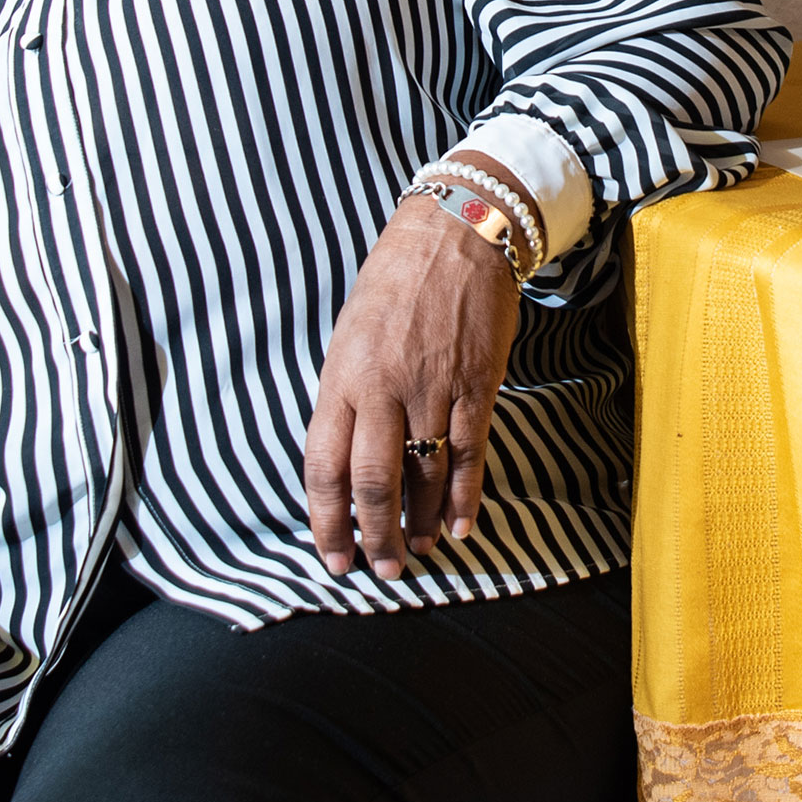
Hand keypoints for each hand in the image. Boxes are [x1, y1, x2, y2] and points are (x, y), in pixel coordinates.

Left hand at [305, 155, 525, 579]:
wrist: (456, 232)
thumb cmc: (395, 282)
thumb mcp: (349, 335)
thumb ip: (347, 396)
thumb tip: (346, 458)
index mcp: (342, 377)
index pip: (325, 467)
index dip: (328, 520)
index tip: (333, 555)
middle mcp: (383, 389)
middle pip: (373, 484)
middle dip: (374, 536)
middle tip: (381, 569)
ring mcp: (432, 390)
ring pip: (424, 477)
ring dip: (419, 524)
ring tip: (416, 553)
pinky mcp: (476, 386)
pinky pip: (469, 454)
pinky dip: (463, 498)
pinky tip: (457, 527)